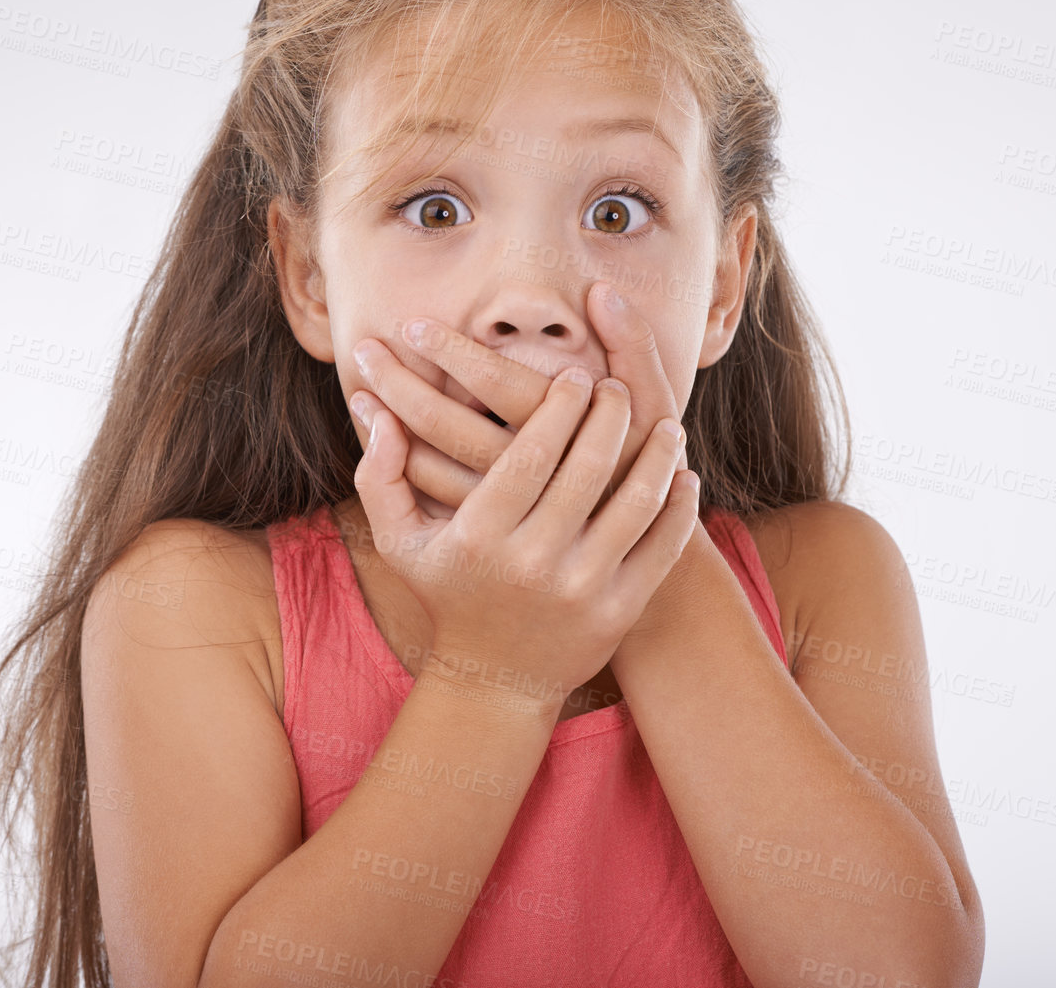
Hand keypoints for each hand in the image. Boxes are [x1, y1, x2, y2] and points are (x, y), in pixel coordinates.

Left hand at [346, 280, 688, 514]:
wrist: (636, 552)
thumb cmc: (644, 460)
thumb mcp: (651, 400)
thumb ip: (632, 343)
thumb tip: (601, 291)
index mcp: (566, 429)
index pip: (493, 380)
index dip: (449, 351)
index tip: (412, 325)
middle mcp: (528, 472)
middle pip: (446, 424)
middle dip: (398, 384)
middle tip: (363, 351)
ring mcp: (503, 508)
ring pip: (429, 466)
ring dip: (389, 424)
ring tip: (361, 390)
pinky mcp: (487, 529)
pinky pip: (432, 498)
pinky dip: (402, 465)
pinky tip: (385, 435)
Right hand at [349, 351, 697, 714]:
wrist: (494, 682)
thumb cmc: (449, 593)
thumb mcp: (401, 541)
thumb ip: (380, 474)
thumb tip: (372, 409)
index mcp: (481, 536)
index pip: (531, 454)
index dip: (559, 407)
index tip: (576, 374)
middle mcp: (532, 562)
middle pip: (586, 469)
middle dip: (610, 416)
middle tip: (619, 388)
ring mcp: (581, 589)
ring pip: (633, 503)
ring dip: (656, 455)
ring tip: (664, 424)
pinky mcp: (618, 612)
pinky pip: (660, 547)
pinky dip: (678, 508)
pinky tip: (683, 474)